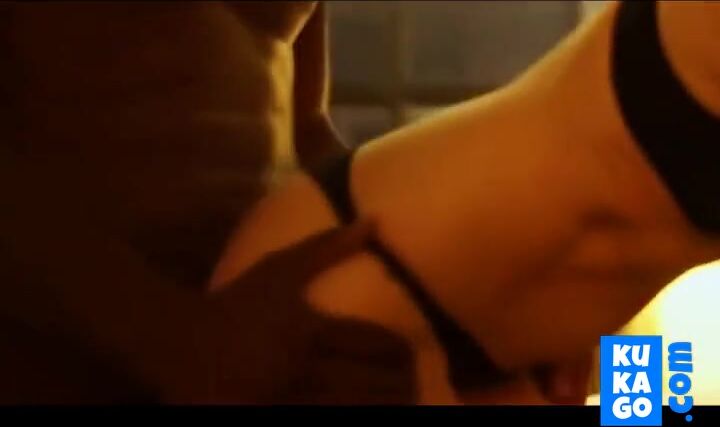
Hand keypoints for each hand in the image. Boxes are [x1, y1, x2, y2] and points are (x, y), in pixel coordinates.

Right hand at [209, 220, 418, 403]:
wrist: (182, 343)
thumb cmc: (237, 303)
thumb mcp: (280, 269)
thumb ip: (328, 247)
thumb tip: (374, 221)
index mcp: (313, 330)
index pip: (378, 344)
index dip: (403, 351)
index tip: (411, 352)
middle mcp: (307, 368)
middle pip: (377, 384)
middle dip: (403, 384)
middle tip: (413, 382)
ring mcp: (292, 400)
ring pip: (359, 409)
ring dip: (385, 403)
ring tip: (398, 398)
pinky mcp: (278, 414)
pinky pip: (328, 419)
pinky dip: (353, 412)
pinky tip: (362, 405)